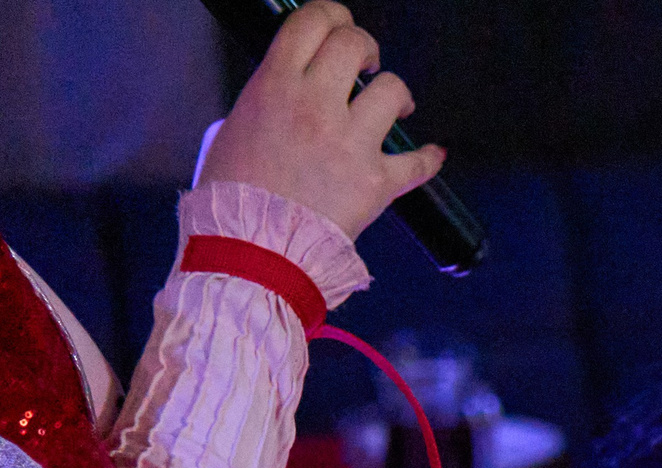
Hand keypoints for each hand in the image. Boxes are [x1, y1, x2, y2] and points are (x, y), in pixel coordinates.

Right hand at [197, 1, 444, 239]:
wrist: (252, 250)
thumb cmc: (231, 198)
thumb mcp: (230, 130)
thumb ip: (265, 103)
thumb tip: (284, 97)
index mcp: (274, 86)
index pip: (311, 22)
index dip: (332, 13)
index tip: (340, 22)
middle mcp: (315, 106)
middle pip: (355, 44)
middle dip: (365, 47)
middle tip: (367, 64)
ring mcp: (349, 143)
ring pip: (394, 91)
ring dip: (397, 95)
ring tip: (392, 108)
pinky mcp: (376, 182)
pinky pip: (417, 161)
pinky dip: (428, 158)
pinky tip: (431, 155)